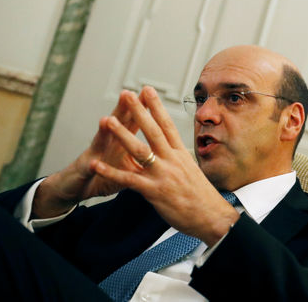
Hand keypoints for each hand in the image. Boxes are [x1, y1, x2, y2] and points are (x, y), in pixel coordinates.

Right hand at [33, 92, 145, 217]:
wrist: (75, 186)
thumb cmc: (102, 173)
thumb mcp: (124, 163)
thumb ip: (138, 153)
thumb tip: (159, 147)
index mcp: (120, 142)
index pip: (132, 121)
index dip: (141, 108)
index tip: (150, 93)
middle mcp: (107, 144)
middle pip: (116, 124)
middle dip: (122, 110)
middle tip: (129, 94)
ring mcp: (94, 156)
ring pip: (100, 141)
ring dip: (103, 132)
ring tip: (106, 120)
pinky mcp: (84, 171)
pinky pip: (89, 169)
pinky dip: (92, 167)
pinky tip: (92, 163)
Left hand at [91, 86, 238, 244]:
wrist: (211, 216)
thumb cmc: (202, 196)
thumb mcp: (192, 171)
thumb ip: (178, 161)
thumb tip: (173, 153)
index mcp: (181, 153)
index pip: (167, 124)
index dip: (156, 106)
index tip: (148, 90)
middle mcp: (172, 159)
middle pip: (152, 130)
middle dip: (139, 111)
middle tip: (127, 94)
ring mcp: (163, 174)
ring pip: (139, 150)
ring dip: (122, 134)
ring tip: (107, 120)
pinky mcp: (154, 191)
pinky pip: (128, 179)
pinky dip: (111, 172)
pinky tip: (96, 165)